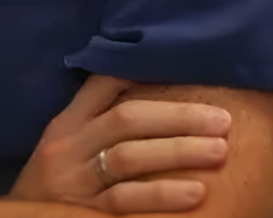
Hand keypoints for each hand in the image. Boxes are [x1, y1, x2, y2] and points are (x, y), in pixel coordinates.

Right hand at [9, 75, 230, 214]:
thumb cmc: (50, 190)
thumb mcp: (63, 150)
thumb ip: (95, 125)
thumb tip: (145, 91)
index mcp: (66, 125)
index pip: (101, 86)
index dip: (139, 73)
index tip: (183, 69)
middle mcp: (68, 148)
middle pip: (126, 120)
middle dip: (177, 117)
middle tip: (222, 120)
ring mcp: (75, 183)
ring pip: (129, 158)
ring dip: (178, 151)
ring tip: (220, 150)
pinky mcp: (84, 214)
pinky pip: (126, 203)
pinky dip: (163, 196)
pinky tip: (197, 194)